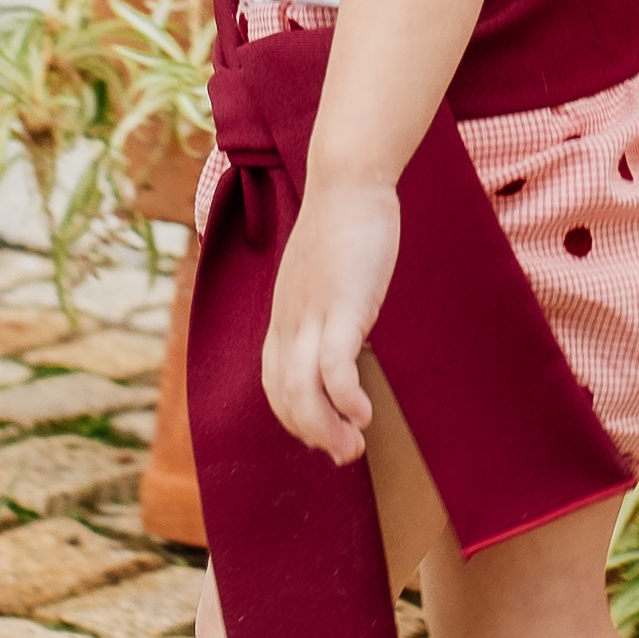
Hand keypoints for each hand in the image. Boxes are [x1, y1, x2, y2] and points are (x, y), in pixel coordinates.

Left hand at [262, 169, 399, 457]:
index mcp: (284, 316)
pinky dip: (344, 398)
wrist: (348, 182)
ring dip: (326, 429)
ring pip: (303, 390)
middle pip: (285, 395)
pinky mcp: (343, 305)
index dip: (294, 418)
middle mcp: (290, 321)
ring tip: (352, 448)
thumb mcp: (324, 274)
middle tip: (343, 455)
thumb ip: (325, 305)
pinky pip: (335, 365)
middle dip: (312, 434)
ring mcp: (313, 315)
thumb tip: (340, 331)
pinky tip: (363, 413)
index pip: (274, 383)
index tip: (322, 437)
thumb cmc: (344, 226)